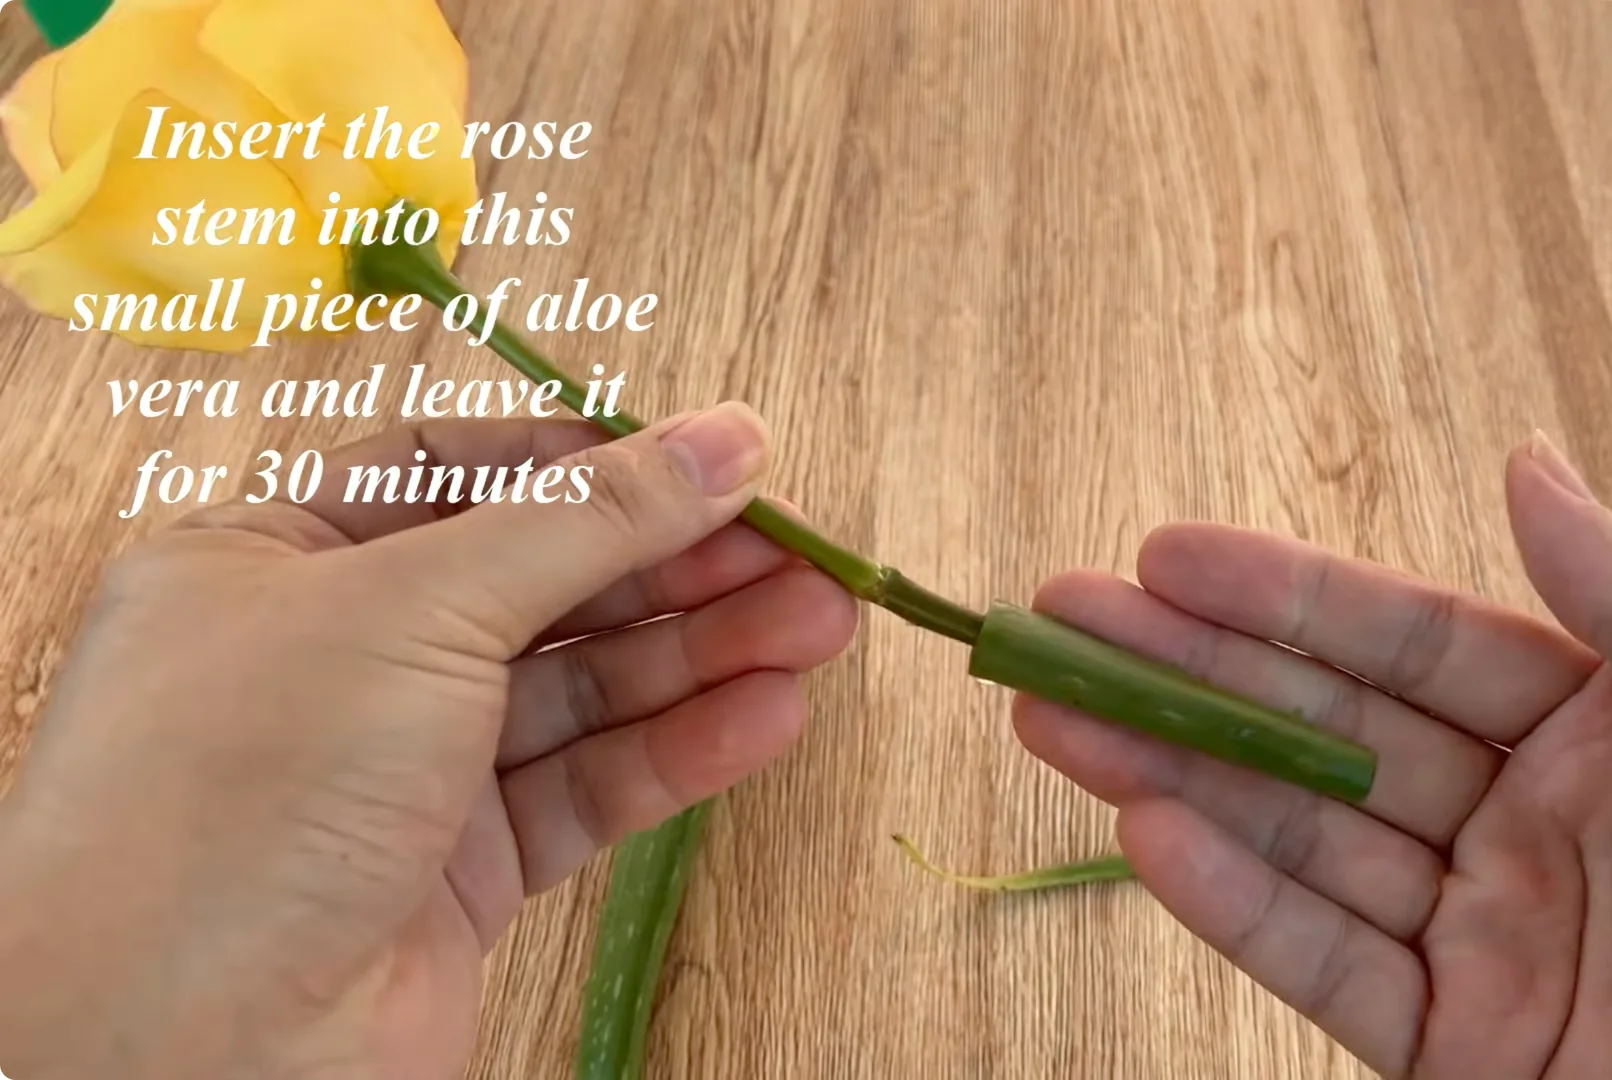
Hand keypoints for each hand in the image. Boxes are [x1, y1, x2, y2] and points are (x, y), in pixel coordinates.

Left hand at [0, 405, 858, 1079]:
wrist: (180, 1052)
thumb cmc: (241, 791)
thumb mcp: (418, 605)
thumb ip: (586, 521)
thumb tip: (722, 442)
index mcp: (271, 556)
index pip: (453, 466)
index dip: (589, 460)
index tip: (713, 459)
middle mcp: (333, 656)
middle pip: (539, 580)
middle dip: (677, 563)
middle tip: (801, 551)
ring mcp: (396, 770)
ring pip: (579, 689)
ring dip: (702, 654)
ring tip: (820, 624)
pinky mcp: (456, 873)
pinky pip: (585, 787)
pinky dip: (675, 749)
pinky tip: (765, 716)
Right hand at [1015, 433, 1611, 1078]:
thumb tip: (1524, 463)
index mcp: (1609, 727)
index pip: (1411, 646)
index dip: (1285, 598)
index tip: (1165, 552)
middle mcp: (1529, 824)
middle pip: (1325, 734)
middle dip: (1185, 675)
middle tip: (1054, 622)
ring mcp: (1488, 941)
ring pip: (1301, 843)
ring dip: (1170, 775)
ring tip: (1051, 713)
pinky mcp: (1465, 1054)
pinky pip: (1331, 970)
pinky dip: (1236, 905)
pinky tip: (1148, 832)